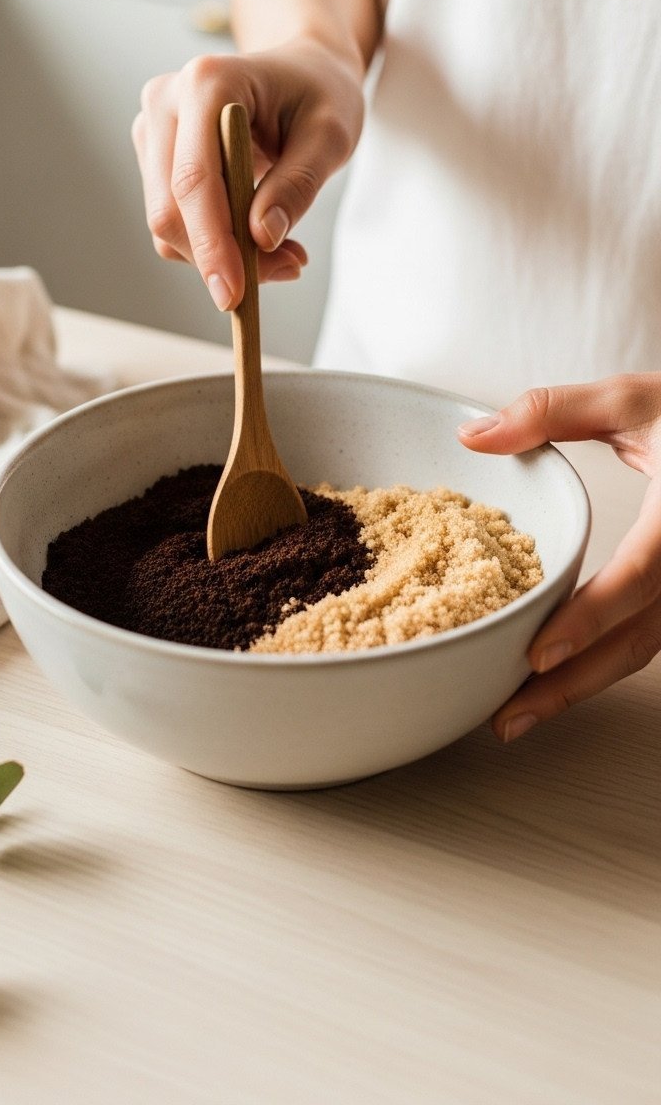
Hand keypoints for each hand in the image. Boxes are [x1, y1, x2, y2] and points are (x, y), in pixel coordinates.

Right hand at [131, 36, 363, 310]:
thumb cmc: (320, 94)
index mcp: (207, 82)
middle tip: (288, 269)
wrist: (302, 73)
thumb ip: (298, 185)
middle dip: (219, 256)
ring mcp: (153, 128)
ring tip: (286, 252)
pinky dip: (213, 244)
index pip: (194, 178)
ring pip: (167, 222)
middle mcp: (165, 101)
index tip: (234, 294)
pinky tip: (260, 239)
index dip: (211, 242)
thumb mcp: (332, 136)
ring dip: (220, 254)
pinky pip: (174, 221)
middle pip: (170, 208)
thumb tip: (261, 237)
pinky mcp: (154, 156)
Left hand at [458, 374, 660, 740]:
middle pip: (638, 638)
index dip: (589, 620)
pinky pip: (648, 637)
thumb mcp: (630, 400)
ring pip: (644, 648)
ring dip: (584, 684)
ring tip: (518, 713)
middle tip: (507, 716)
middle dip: (573, 682)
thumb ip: (552, 412)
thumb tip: (472, 436)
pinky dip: (602, 662)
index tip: (538, 655)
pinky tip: (557, 681)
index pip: (638, 577)